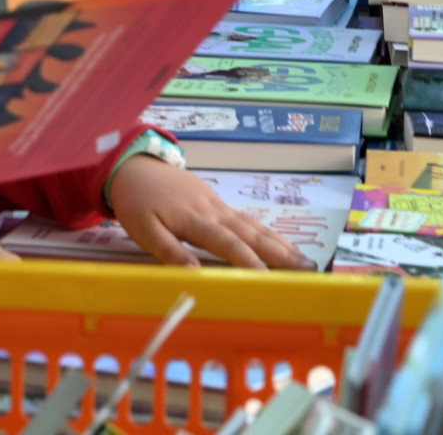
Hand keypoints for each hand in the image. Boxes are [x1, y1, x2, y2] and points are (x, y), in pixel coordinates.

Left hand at [107, 157, 309, 269]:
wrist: (135, 165)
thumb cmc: (137, 201)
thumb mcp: (144, 230)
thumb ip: (169, 251)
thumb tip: (195, 274)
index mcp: (195, 220)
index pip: (228, 244)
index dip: (248, 262)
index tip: (268, 279)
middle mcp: (213, 211)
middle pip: (252, 234)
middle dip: (280, 253)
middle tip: (307, 269)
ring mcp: (218, 205)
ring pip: (254, 225)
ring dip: (280, 243)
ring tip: (303, 259)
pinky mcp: (216, 202)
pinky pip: (247, 219)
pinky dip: (266, 231)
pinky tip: (278, 241)